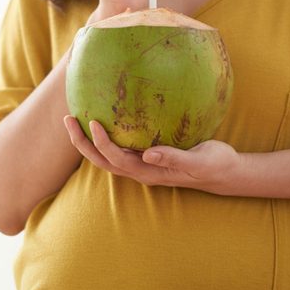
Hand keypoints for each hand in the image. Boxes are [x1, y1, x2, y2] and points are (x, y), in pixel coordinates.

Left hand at [63, 115, 240, 192]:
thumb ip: (174, 158)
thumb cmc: (213, 164)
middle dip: (82, 143)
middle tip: (68, 119)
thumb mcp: (199, 160)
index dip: (102, 143)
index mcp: (149, 173)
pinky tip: (102, 116)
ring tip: (74, 118)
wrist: (222, 172)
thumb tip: (148, 154)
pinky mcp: (144, 156)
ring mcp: (140, 164)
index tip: (92, 122)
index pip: (116, 159)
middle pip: (101, 160)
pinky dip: (104, 136)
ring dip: (87, 141)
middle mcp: (139, 170)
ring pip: (106, 155)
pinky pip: (118, 147)